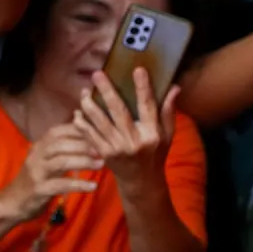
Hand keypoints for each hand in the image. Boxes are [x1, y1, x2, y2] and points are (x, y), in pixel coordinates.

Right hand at [0, 124, 99, 222]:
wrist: (12, 203)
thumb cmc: (35, 179)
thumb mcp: (45, 160)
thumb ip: (61, 148)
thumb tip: (81, 131)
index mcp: (38, 146)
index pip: (58, 131)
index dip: (78, 130)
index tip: (97, 133)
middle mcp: (36, 156)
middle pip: (61, 144)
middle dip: (84, 145)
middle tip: (103, 150)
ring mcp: (36, 172)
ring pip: (61, 161)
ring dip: (83, 162)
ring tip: (101, 165)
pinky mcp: (38, 189)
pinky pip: (60, 185)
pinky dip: (78, 184)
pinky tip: (92, 186)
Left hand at [74, 68, 174, 192]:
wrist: (141, 182)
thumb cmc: (155, 154)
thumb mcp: (167, 135)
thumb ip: (168, 111)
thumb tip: (174, 87)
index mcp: (152, 134)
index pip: (147, 106)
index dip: (142, 88)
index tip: (138, 69)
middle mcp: (134, 141)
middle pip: (118, 111)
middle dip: (106, 91)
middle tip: (97, 74)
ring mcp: (117, 149)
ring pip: (99, 122)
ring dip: (89, 105)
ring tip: (83, 91)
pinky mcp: (104, 154)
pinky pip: (90, 135)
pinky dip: (82, 123)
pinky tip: (78, 111)